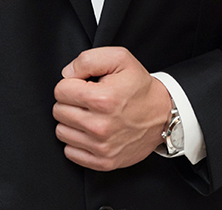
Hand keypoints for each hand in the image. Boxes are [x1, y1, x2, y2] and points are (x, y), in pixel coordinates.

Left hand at [53, 47, 171, 170]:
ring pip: (61, 132)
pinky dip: (77, 141)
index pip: (61, 90)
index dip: (72, 84)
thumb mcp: (120, 59)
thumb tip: (67, 73)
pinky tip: (90, 132)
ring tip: (90, 115)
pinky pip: (70, 152)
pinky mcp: (103, 162)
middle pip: (58, 111)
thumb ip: (88, 60)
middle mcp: (100, 126)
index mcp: (103, 99)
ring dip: (72, 122)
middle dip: (70, 102)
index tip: (85, 85)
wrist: (162, 115)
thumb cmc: (139, 87)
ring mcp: (101, 147)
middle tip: (88, 100)